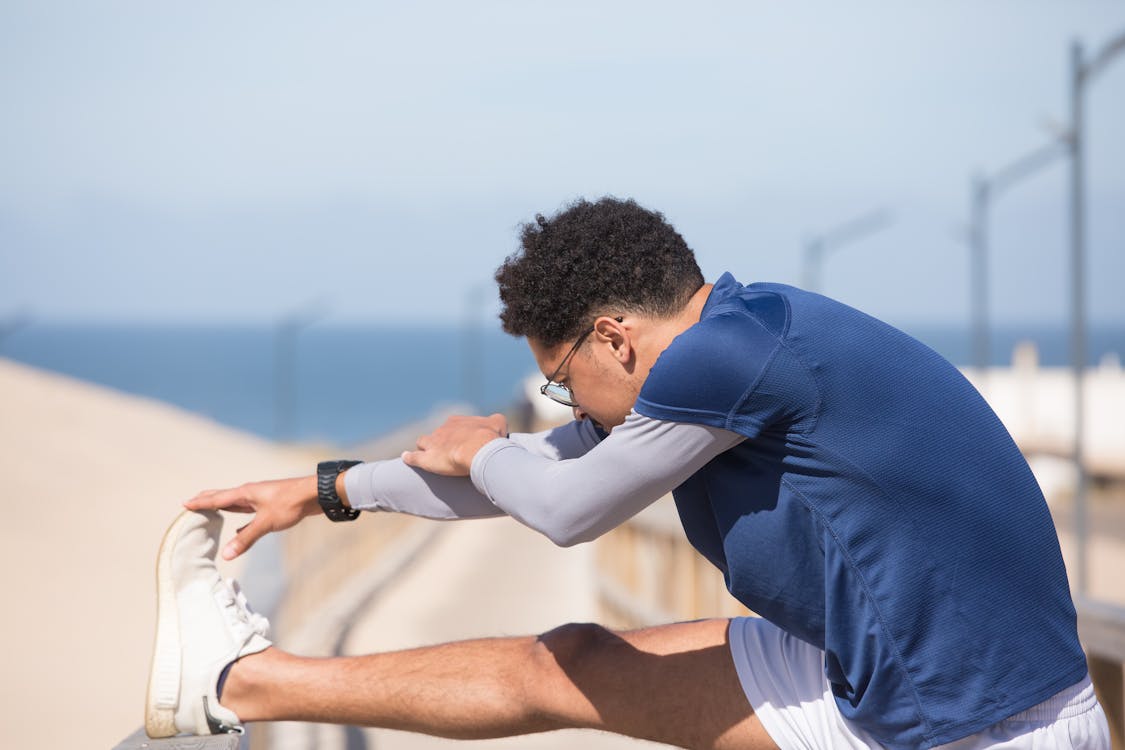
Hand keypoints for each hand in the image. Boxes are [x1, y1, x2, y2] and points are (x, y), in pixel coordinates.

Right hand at [184, 475, 318, 559]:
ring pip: (236, 504)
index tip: (184, 504)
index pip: (217, 499)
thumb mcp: (266, 523)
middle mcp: (250, 493)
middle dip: (207, 500)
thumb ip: (246, 538)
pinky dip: (239, 521)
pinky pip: (248, 513)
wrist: (315, 494)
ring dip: (222, 508)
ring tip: (211, 512)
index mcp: (245, 493)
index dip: (200, 502)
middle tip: (192, 503)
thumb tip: (226, 555)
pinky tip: (237, 529)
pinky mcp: (270, 505)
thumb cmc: (290, 504)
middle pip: (223, 496)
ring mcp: (261, 498)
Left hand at [401, 413, 507, 476]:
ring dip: (425, 448)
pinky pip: (413, 457)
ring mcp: (433, 443)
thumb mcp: (498, 423)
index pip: (452, 426)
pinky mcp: (427, 459)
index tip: (463, 443)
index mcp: (457, 422)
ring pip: (423, 442)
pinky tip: (406, 458)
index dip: (456, 434)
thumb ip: (495, 421)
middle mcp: (443, 430)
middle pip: (438, 434)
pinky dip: (409, 457)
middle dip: (442, 442)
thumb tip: (497, 423)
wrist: (479, 449)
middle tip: (449, 453)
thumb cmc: (490, 437)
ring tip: (430, 457)